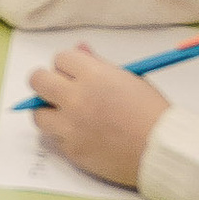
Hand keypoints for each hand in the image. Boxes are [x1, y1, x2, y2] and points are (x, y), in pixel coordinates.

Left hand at [19, 40, 166, 185]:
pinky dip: (65, 135)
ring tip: (67, 115)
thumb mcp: (130, 79)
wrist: (160, 150)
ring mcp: (71, 127)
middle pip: (38, 80)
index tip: (73, 73)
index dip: (67, 65)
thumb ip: (99, 64)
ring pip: (38, 113)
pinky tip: (84, 135)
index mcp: (94, 76)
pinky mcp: (72, 151)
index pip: (60, 58)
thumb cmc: (151, 113)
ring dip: (49, 111)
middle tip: (57, 89)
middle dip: (46, 81)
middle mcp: (77, 99)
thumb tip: (79, 49)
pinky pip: (55, 138)